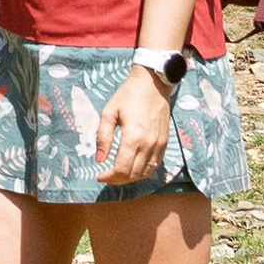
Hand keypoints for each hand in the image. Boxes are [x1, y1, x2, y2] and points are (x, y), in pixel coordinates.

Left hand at [95, 63, 174, 185]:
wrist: (152, 84)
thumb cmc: (128, 95)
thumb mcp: (109, 112)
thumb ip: (103, 137)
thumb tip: (99, 160)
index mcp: (133, 137)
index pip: (122, 169)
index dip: (109, 177)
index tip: (99, 176)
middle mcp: (148, 144)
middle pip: (133, 175)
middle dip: (117, 179)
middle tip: (107, 176)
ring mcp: (158, 145)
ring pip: (145, 173)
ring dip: (130, 178)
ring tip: (118, 174)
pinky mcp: (164, 142)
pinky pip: (155, 165)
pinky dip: (143, 172)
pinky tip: (134, 168)